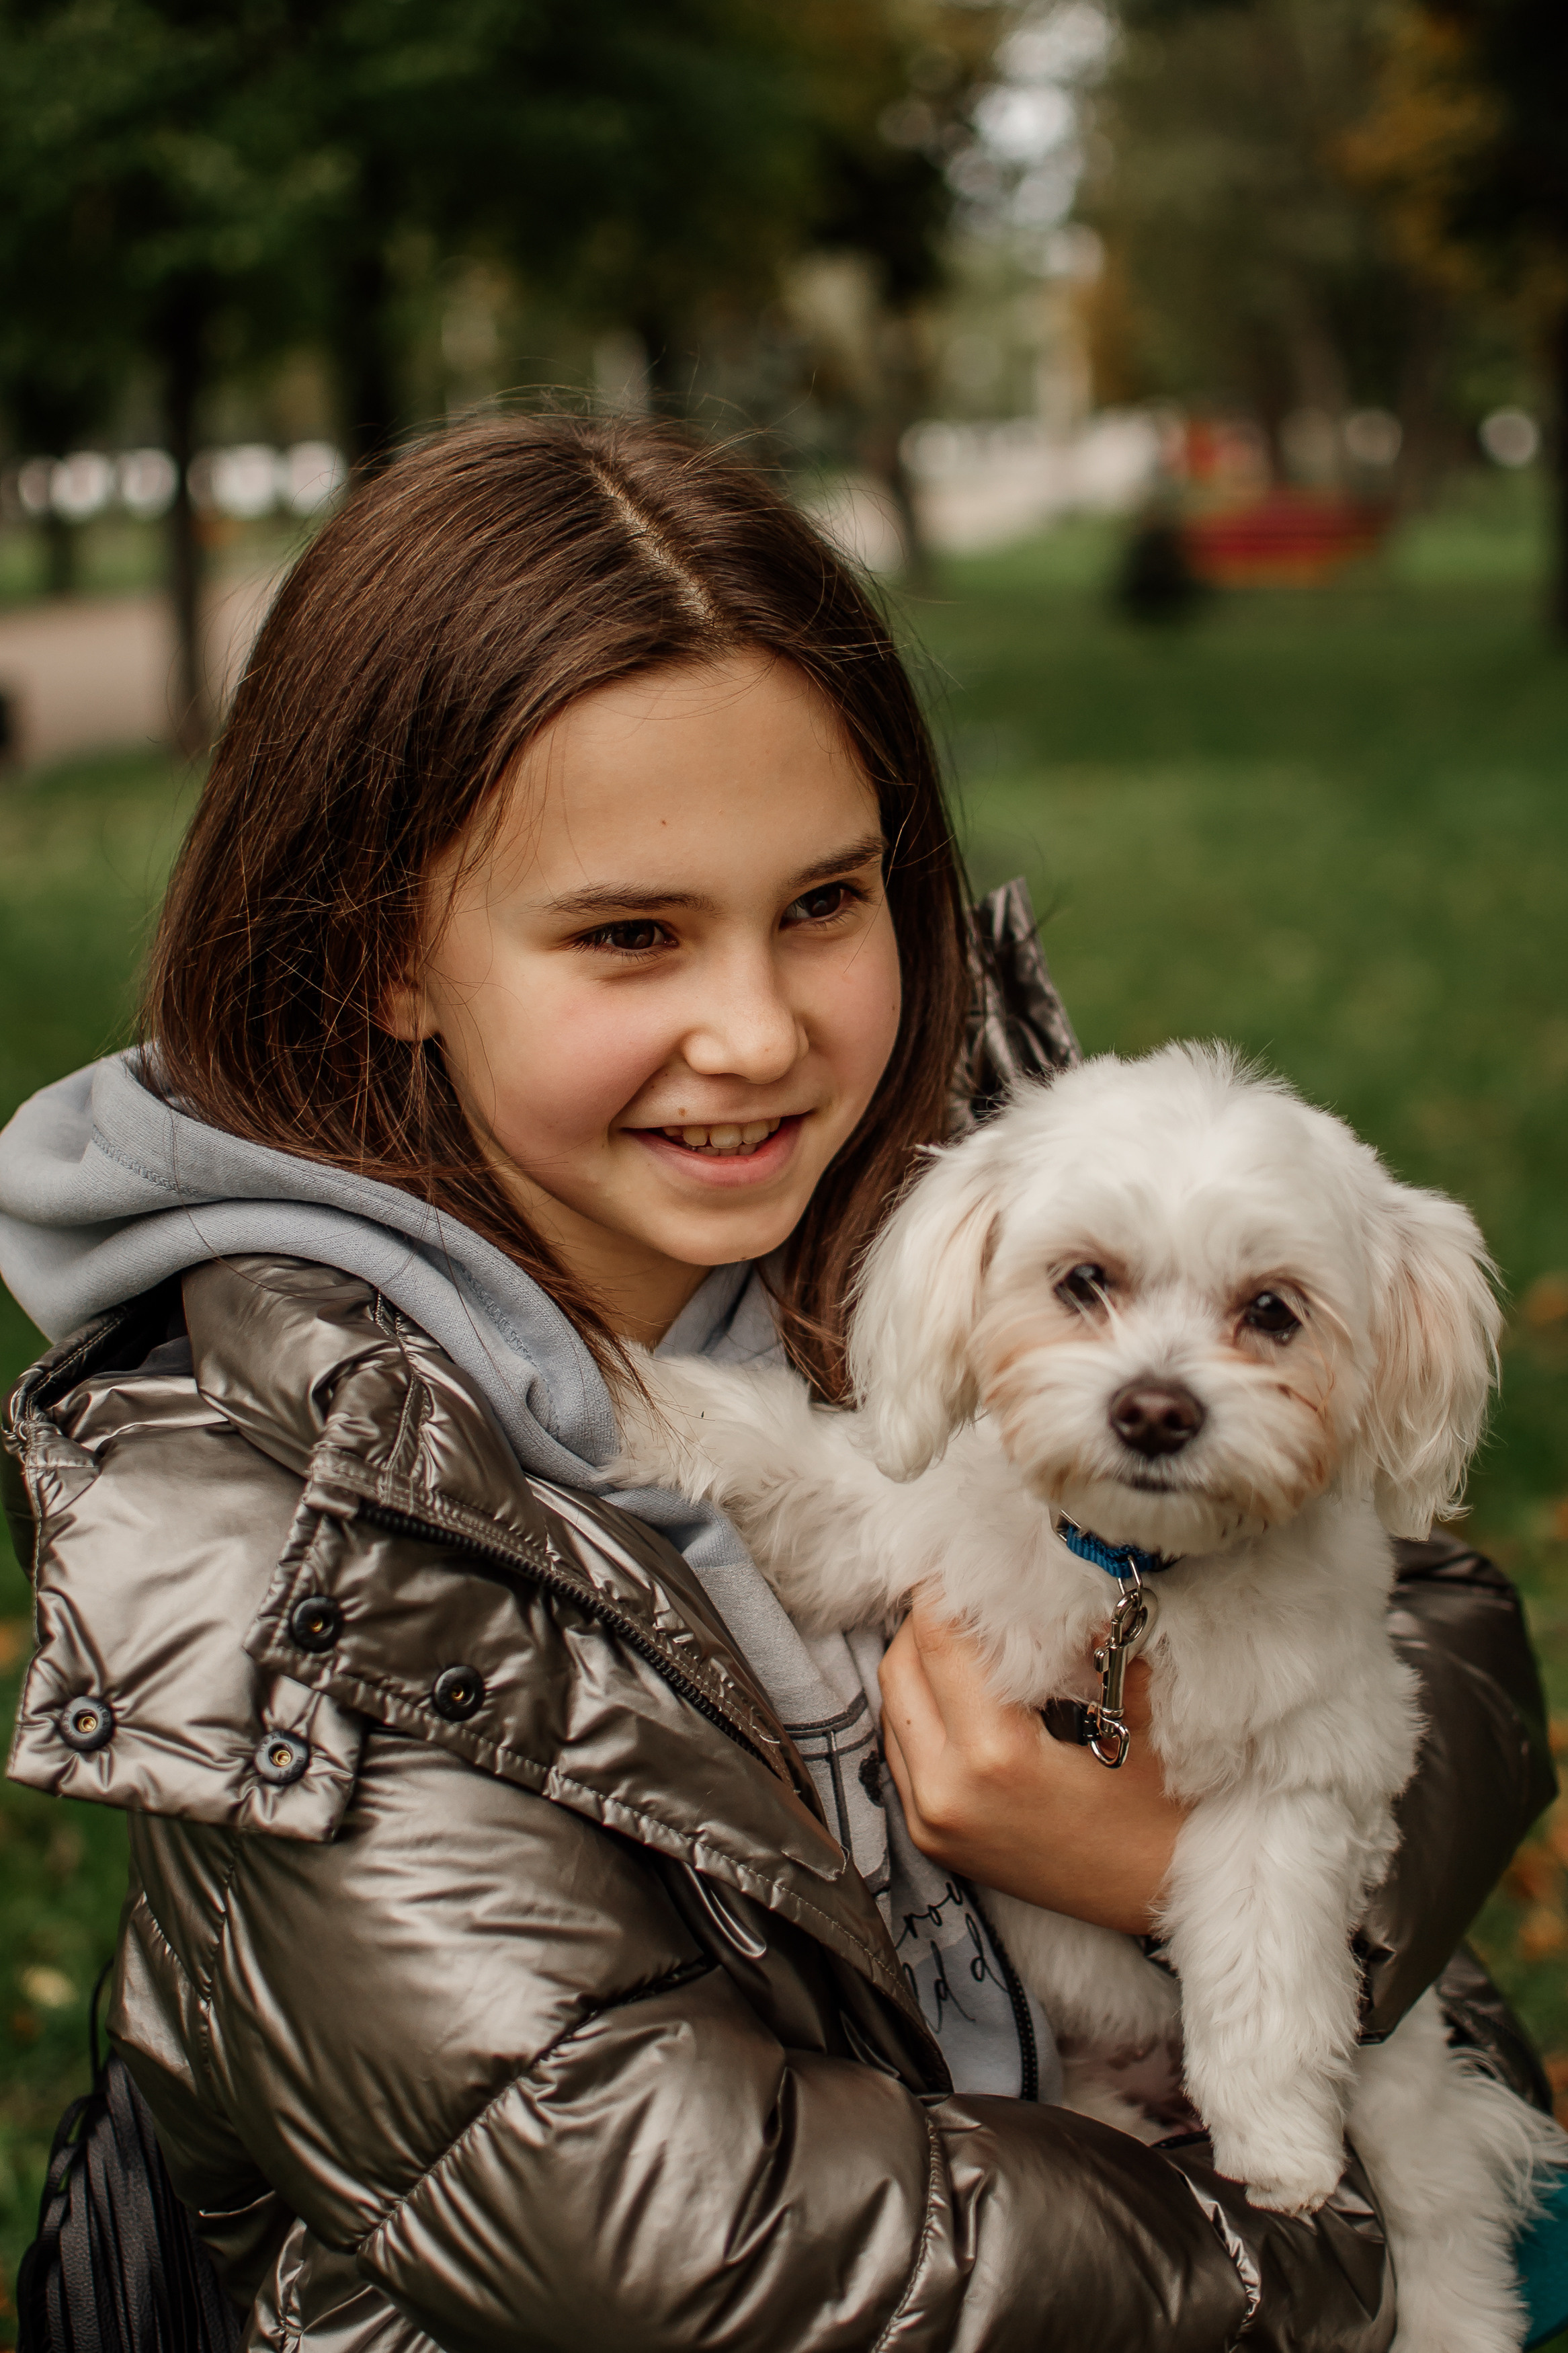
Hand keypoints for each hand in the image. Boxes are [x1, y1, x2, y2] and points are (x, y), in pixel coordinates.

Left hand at [878, 1597, 1188, 1935]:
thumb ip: (1106, 1645)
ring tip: (967, 1636)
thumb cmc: (1163, 1818)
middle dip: (927, 1619)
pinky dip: (919, 1709)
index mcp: (995, 1757)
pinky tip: (962, 1692)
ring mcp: (931, 1821)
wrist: (1161, 1903)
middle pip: (900, 1666)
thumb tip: (1070, 1581)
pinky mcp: (931, 1838)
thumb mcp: (1143, 1720)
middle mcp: (946, 1791)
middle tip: (967, 1590)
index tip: (961, 1554)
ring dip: (918, 1662)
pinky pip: (901, 1750)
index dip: (946, 1587)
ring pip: (893, 1707)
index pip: (941, 1638)